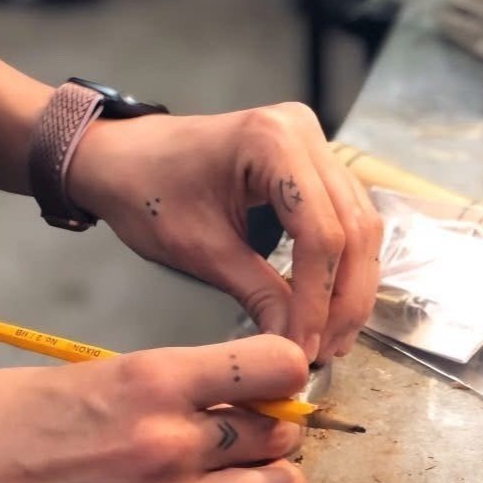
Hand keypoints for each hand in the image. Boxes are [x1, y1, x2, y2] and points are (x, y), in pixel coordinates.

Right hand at [0, 336, 307, 482]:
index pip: (275, 367)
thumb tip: (218, 387)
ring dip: (268, 477)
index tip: (274, 370)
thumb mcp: (86, 371)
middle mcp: (171, 445)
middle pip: (284, 435)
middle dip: (277, 423)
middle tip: (253, 418)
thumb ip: (160, 382)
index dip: (285, 367)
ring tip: (234, 464)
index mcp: (152, 382)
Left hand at [66, 104, 383, 362]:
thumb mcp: (200, 249)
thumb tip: (296, 351)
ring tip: (331, 338)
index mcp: (272, 140)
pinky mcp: (311, 159)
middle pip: (353, 227)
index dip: (318, 300)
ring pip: (360, 223)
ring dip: (351, 285)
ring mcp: (312, 140)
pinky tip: (329, 304)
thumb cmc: (146, 193)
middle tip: (326, 352)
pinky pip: (345, 214)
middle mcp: (303, 130)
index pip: (321, 234)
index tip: (304, 351)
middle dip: (343, 298)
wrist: (122, 158)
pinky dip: (342, 263)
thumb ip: (257, 294)